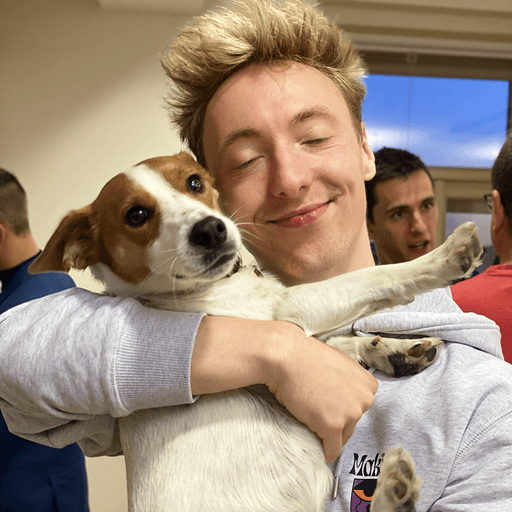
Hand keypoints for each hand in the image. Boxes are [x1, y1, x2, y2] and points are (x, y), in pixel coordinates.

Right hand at [265, 322, 377, 462]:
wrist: (287, 357)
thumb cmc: (307, 355)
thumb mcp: (340, 361)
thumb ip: (350, 379)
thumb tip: (347, 390)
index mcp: (368, 384)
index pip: (360, 405)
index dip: (342, 406)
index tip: (329, 404)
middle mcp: (365, 399)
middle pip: (353, 422)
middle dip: (337, 420)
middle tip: (317, 411)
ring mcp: (350, 413)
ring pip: (342, 437)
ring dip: (328, 433)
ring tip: (311, 421)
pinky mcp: (333, 426)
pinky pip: (332, 449)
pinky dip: (325, 452)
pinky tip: (318, 450)